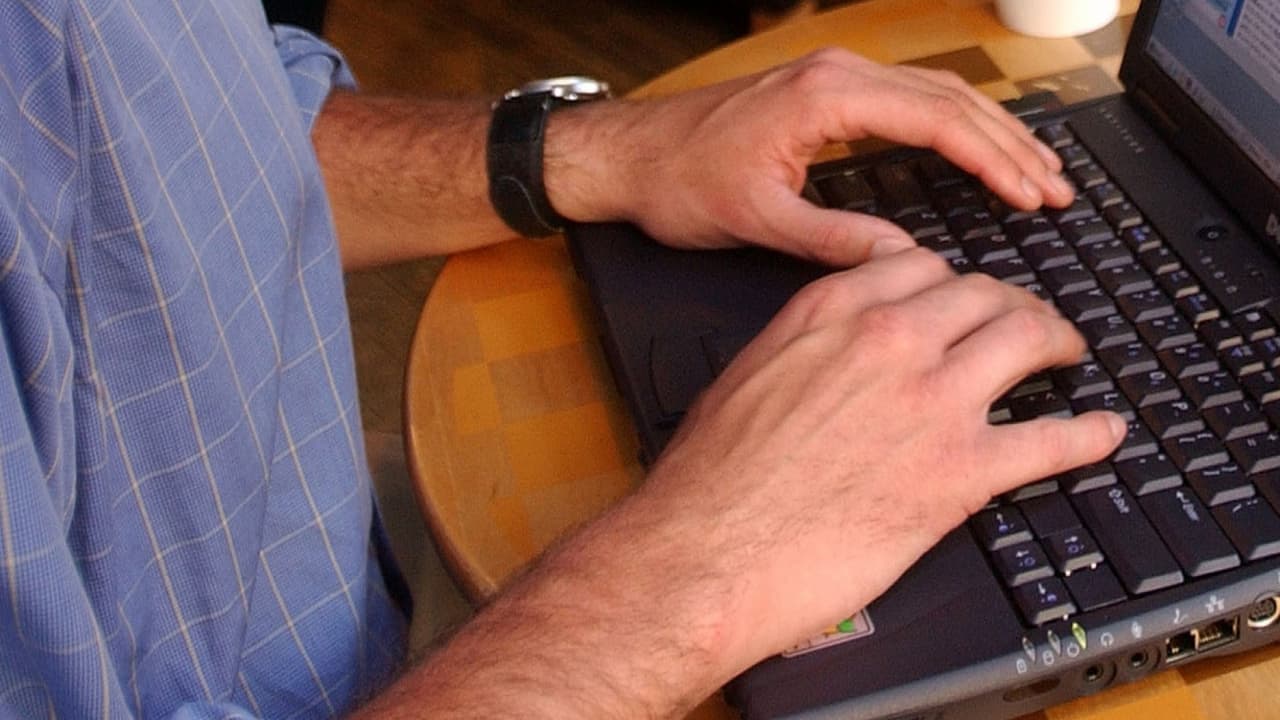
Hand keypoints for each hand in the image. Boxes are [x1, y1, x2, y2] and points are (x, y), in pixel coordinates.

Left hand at [547, 48, 1073, 264]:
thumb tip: (903, 256)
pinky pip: (909, 101)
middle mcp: (837, 75)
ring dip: (990, 134)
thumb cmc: (680, 182)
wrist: (631, 155)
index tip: (1031, 196)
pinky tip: (977, 151)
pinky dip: (953, 127)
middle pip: (950, 102)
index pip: (936, 121)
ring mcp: (833, 78)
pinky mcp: (826, 93)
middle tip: (1057, 191)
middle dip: (1010, 147)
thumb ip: (834, 239)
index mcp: (826, 97)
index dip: (992, 161)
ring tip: (1037, 173)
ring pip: (936, 96)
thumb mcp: (758, 220)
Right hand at [633, 248, 1123, 678]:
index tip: (962, 296)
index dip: (953, 281)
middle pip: (983, 295)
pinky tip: (1102, 432)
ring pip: (1026, 340)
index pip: (919, 267)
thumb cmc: (712, 478)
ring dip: (1057, 342)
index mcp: (830, 314)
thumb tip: (831, 351)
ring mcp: (932, 401)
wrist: (708, 548)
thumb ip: (803, 345)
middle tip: (1024, 323)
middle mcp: (889, 341)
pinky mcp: (960, 471)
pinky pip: (1050, 440)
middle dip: (1012, 303)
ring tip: (1067, 353)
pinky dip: (1087, 434)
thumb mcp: (747, 376)